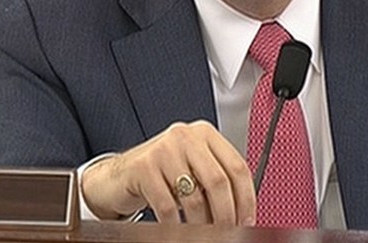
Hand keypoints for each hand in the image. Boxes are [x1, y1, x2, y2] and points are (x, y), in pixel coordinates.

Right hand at [80, 120, 255, 224]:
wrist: (119, 177)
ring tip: (204, 235)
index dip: (246, 198)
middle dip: (227, 215)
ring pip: (194, 198)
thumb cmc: (162, 174)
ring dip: (203, 225)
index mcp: (205, 134)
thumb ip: (215, 182)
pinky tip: (178, 230)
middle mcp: (186, 137)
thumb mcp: (193, 170)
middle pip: (218, 182)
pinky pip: (168, 207)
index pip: (237, 166)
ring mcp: (163, 150)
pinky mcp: (143, 168)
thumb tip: (242, 213)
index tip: (247, 220)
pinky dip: (176, 226)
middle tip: (228, 233)